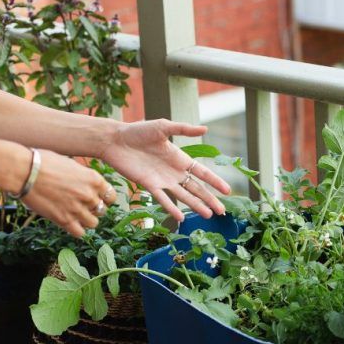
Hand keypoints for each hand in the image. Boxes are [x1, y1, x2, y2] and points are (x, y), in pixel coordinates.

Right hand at [19, 149, 117, 237]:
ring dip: (86, 220)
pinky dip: (76, 230)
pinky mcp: (64, 220)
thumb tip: (85, 183)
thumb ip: (83, 177)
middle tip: (81, 206)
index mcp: (94, 179)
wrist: (25, 172)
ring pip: (93, 223)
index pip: (111, 196)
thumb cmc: (44, 163)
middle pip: (102, 210)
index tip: (96, 198)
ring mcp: (77, 209)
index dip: (104, 198)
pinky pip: (80, 233)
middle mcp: (89, 195)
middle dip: (93, 209)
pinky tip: (68, 223)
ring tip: (75, 215)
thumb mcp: (71, 164)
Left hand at [101, 119, 231, 221]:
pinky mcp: (149, 186)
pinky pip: (163, 199)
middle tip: (222, 212)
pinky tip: (181, 217)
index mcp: (180, 158)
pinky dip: (172, 207)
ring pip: (183, 196)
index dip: (215, 182)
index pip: (202, 172)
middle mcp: (174, 172)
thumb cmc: (139, 131)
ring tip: (208, 216)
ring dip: (196, 206)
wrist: (116, 140)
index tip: (227, 191)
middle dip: (209, 199)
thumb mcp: (164, 127)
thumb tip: (205, 128)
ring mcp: (162, 180)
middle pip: (196, 188)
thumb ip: (184, 129)